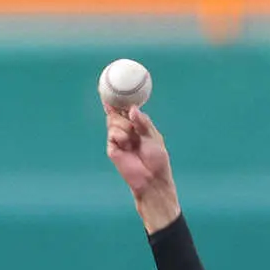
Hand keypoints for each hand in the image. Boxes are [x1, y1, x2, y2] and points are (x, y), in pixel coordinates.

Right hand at [104, 103, 179, 232]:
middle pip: (117, 112)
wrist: (152, 179)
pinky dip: (121, 136)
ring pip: (113, 120)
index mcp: (138, 127)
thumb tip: (132, 109)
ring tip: (132, 140)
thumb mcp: (154, 137)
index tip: (116, 89)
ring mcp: (118, 139)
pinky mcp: (112, 147)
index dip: (120, 100)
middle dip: (122, 113)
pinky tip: (127, 144)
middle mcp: (127, 131)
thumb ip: (143, 122)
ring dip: (124, 127)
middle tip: (132, 123)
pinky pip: (113, 132)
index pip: (126, 110)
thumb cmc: (157, 160)